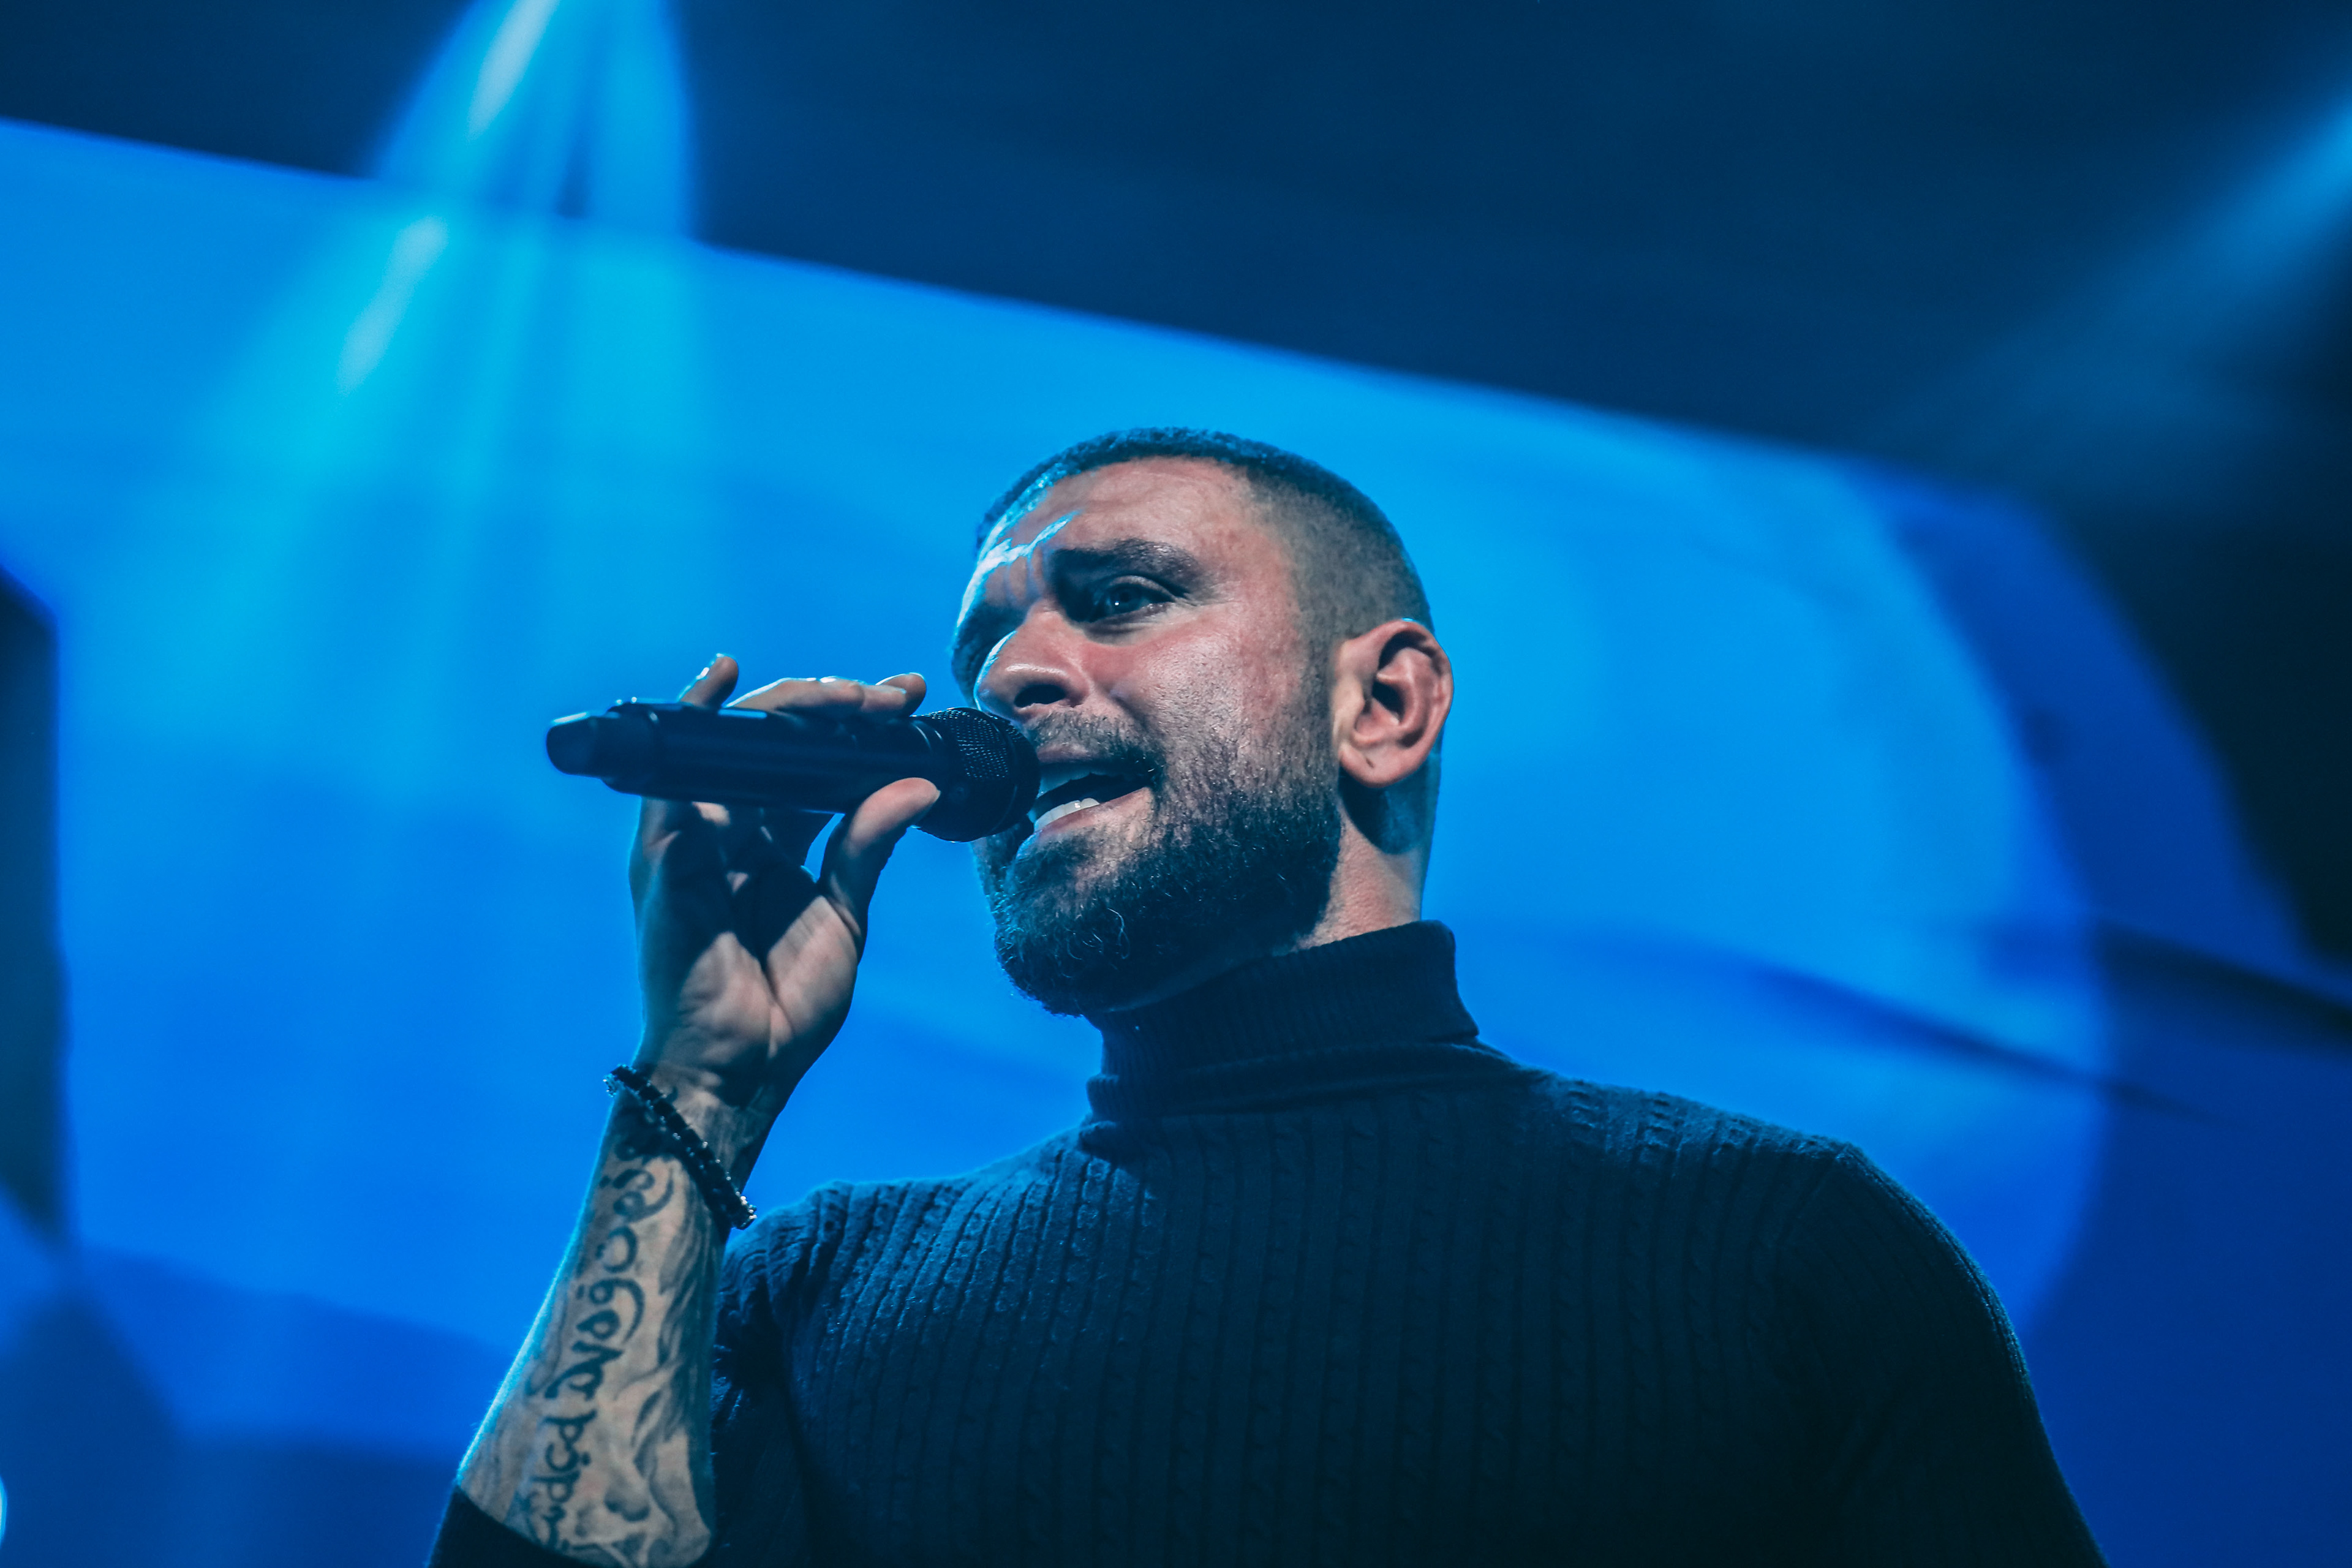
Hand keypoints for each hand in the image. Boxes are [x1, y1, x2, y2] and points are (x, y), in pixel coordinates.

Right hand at [627, 656, 939, 1159]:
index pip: (815, 769)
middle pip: (777, 747)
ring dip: (790, 707)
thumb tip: (917, 784)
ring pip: (734, 746)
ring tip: (847, 693)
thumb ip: (867, 846)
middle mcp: (732, 834)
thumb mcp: (844, 916)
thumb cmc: (785, 1006)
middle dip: (835, 708)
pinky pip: (673, 772)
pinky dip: (694, 719)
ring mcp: (695, 839)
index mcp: (775, 850)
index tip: (910, 699)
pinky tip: (722, 677)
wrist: (738, 1069)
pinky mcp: (665, 852)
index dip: (859, 730)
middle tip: (890, 694)